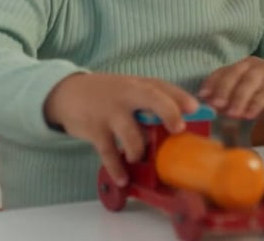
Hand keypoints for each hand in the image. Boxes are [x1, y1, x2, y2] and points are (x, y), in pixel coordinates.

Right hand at [43, 73, 198, 185]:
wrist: (69, 93)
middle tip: (177, 128)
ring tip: (138, 158)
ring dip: (139, 151)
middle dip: (168, 112)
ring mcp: (111, 112)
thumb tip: (184, 121)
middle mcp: (127, 95)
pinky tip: (123, 179)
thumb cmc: (110, 94)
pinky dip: (117, 169)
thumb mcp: (131, 89)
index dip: (181, 97)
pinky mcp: (95, 130)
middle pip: (152, 98)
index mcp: (140, 85)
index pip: (165, 87)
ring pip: (132, 134)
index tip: (195, 109)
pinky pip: (109, 153)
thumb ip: (155, 100)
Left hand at [199, 57, 263, 122]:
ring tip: (232, 114)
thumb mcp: (241, 100)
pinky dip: (256, 103)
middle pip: (235, 74)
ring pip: (250, 82)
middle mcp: (252, 65)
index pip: (222, 72)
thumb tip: (207, 109)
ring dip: (239, 98)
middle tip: (215, 105)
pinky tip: (249, 115)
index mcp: (239, 67)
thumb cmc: (261, 98)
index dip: (211, 83)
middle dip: (223, 89)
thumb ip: (225, 102)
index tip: (202, 97)